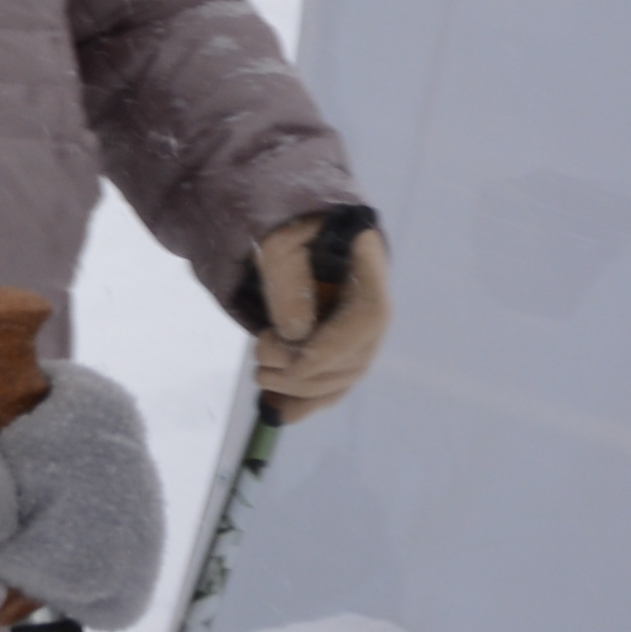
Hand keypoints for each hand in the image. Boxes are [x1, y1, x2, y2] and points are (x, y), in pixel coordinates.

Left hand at [237, 209, 392, 418]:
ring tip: (261, 378)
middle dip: (306, 371)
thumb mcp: (278, 236)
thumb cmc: (283, 218)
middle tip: (260, 363)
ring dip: (302, 390)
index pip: (367, 318)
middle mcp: (371, 303)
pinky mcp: (337, 345)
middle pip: (355, 356)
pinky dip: (307, 400)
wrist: (287, 220)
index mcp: (367, 267)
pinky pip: (331, 381)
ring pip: (343, 376)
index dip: (334, 348)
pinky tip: (280, 413)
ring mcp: (357, 328)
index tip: (295, 364)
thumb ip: (287, 278)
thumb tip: (296, 336)